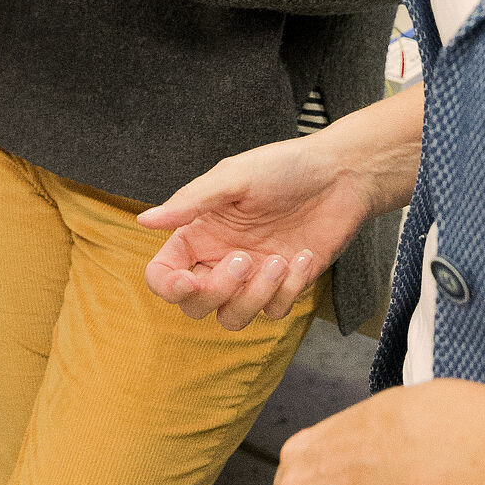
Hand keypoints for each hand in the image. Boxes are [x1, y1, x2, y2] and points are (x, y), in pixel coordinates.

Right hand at [138, 133, 372, 327]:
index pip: (164, 273)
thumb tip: (143, 220)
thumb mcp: (234, 177)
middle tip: (244, 259)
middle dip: (217, 292)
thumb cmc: (284, 167)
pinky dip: (289, 289)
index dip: (168, 286)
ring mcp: (252, 276)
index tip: (190, 281)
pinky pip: (274, 310)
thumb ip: (190, 202)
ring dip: (255, 296)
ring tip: (279, 260)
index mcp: (200, 232)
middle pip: (195, 305)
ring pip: (233, 317)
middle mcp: (220, 258)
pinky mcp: (284, 285)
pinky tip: (304, 256)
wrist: (341, 175)